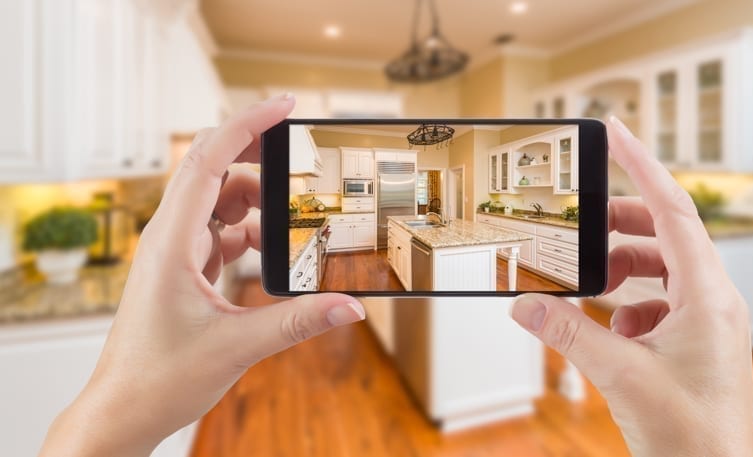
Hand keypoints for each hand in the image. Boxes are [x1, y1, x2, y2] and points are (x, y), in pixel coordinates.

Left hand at [39, 95, 365, 456]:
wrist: (123, 411)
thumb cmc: (159, 378)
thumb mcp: (237, 346)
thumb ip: (298, 321)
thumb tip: (350, 306)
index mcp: (172, 241)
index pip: (208, 161)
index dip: (247, 126)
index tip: (283, 106)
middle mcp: (169, 237)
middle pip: (215, 172)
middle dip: (259, 162)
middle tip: (300, 164)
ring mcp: (174, 252)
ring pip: (219, 204)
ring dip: (256, 208)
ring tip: (291, 228)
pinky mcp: (183, 270)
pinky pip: (219, 233)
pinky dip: (247, 235)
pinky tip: (269, 255)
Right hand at [511, 117, 752, 455]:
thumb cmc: (692, 436)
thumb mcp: (620, 375)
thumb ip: (568, 333)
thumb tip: (524, 303)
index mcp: (708, 296)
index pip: (673, 210)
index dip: (641, 165)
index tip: (615, 133)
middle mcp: (713, 301)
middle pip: (664, 235)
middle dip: (619, 225)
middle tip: (581, 224)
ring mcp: (707, 322)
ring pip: (660, 269)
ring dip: (621, 269)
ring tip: (590, 283)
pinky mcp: (695, 341)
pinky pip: (659, 301)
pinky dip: (629, 304)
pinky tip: (612, 329)